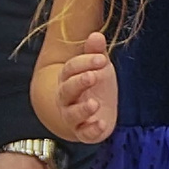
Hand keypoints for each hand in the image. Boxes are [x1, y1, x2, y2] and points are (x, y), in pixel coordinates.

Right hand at [57, 28, 116, 142]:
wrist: (98, 112)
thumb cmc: (96, 85)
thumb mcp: (99, 66)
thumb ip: (96, 52)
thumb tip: (96, 34)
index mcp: (68, 79)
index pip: (70, 69)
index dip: (84, 63)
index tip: (101, 59)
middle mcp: (66, 99)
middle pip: (66, 90)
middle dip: (79, 82)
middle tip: (94, 76)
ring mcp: (74, 117)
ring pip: (71, 114)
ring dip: (82, 109)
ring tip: (95, 104)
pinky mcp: (84, 132)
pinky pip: (84, 134)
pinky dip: (91, 130)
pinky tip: (101, 123)